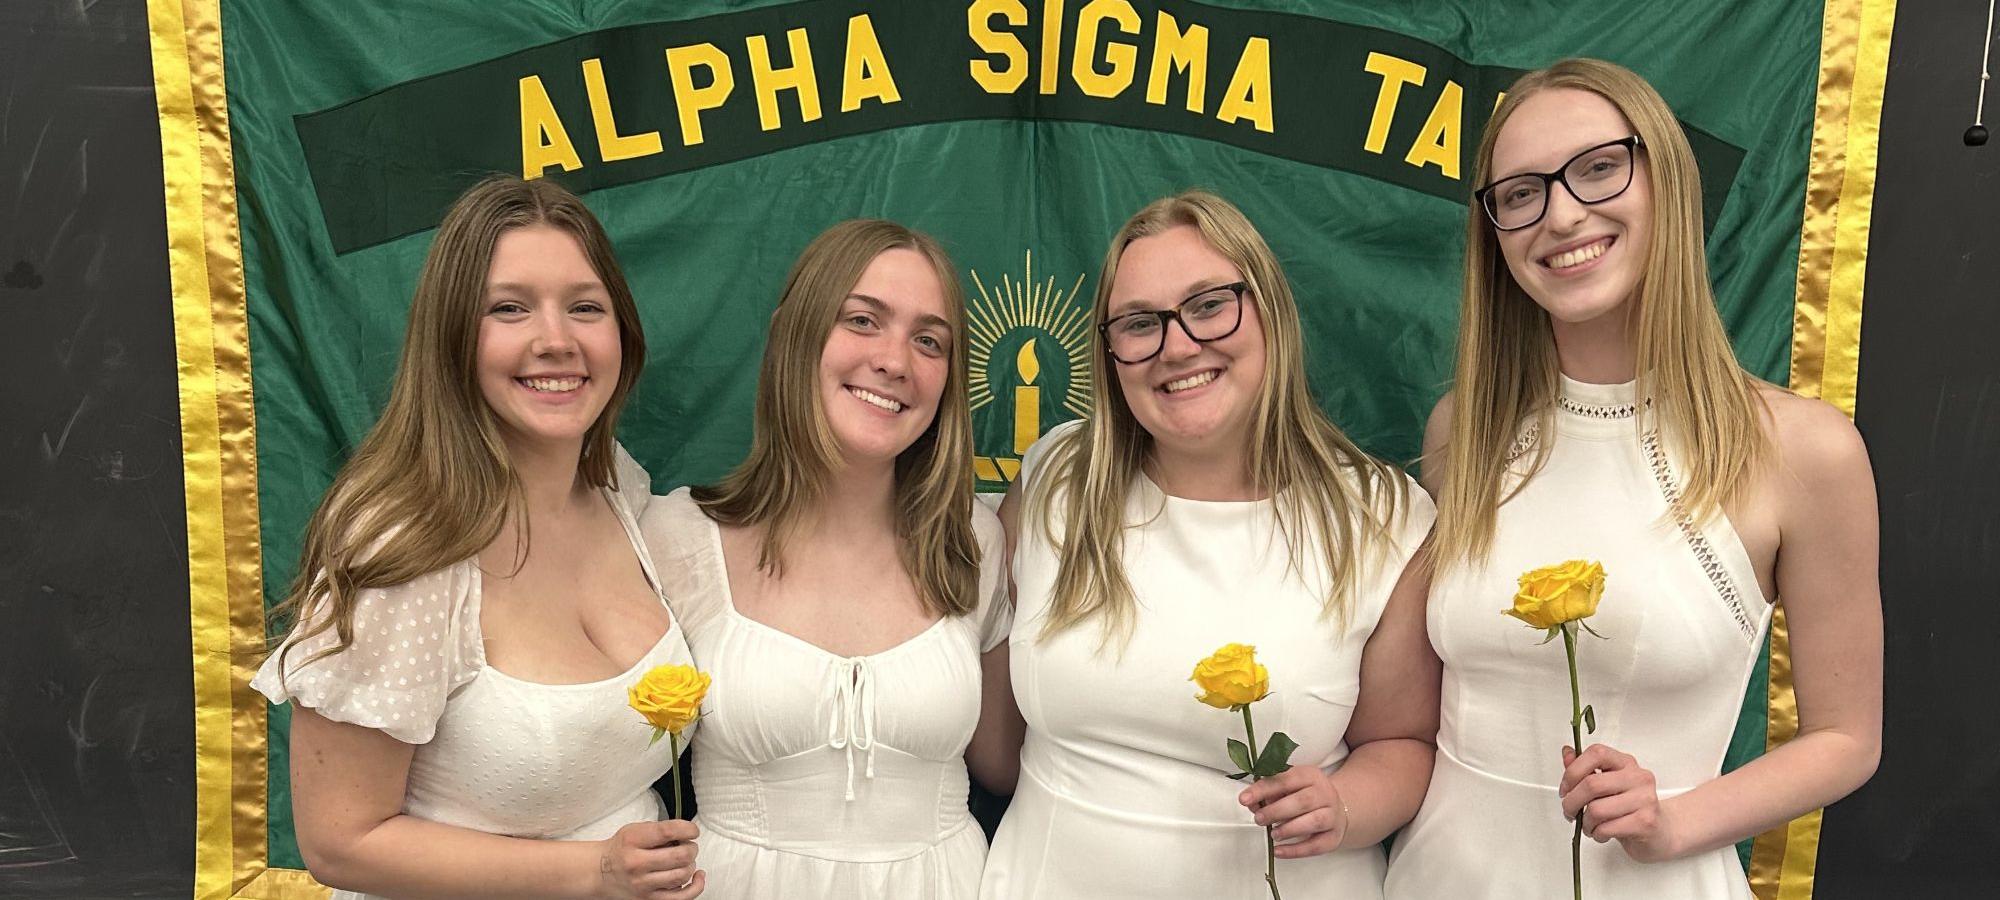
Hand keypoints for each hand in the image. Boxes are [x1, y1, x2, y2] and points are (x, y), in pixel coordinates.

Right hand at [596, 819, 703, 899]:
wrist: (601, 872)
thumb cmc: (621, 849)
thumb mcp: (634, 830)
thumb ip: (659, 829)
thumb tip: (687, 833)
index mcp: (633, 841)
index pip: (667, 831)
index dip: (688, 829)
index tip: (692, 831)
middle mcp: (637, 863)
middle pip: (680, 855)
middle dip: (691, 848)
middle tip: (688, 845)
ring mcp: (643, 884)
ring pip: (683, 874)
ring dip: (691, 864)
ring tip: (685, 859)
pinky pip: (681, 897)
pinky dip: (696, 886)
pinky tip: (697, 876)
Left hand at [1239, 765, 1351, 857]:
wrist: (1336, 807)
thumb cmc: (1305, 795)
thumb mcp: (1289, 787)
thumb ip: (1269, 793)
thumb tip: (1252, 803)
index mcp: (1310, 776)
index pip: (1285, 780)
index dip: (1263, 789)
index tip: (1244, 799)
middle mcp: (1325, 793)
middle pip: (1302, 802)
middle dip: (1276, 811)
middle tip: (1259, 818)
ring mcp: (1333, 815)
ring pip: (1314, 822)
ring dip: (1289, 829)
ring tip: (1273, 833)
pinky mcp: (1333, 837)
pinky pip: (1316, 846)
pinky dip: (1295, 851)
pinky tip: (1278, 851)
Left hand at [1559, 743, 1678, 861]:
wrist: (1663, 831)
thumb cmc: (1631, 807)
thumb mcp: (1608, 784)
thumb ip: (1586, 769)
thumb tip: (1567, 753)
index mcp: (1626, 763)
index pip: (1596, 754)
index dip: (1573, 771)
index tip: (1566, 789)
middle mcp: (1638, 777)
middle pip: (1592, 784)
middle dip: (1572, 802)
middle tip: (1570, 812)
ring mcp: (1645, 799)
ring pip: (1596, 810)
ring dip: (1585, 822)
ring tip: (1589, 826)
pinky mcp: (1646, 822)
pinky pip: (1607, 828)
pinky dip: (1596, 834)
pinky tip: (1601, 833)